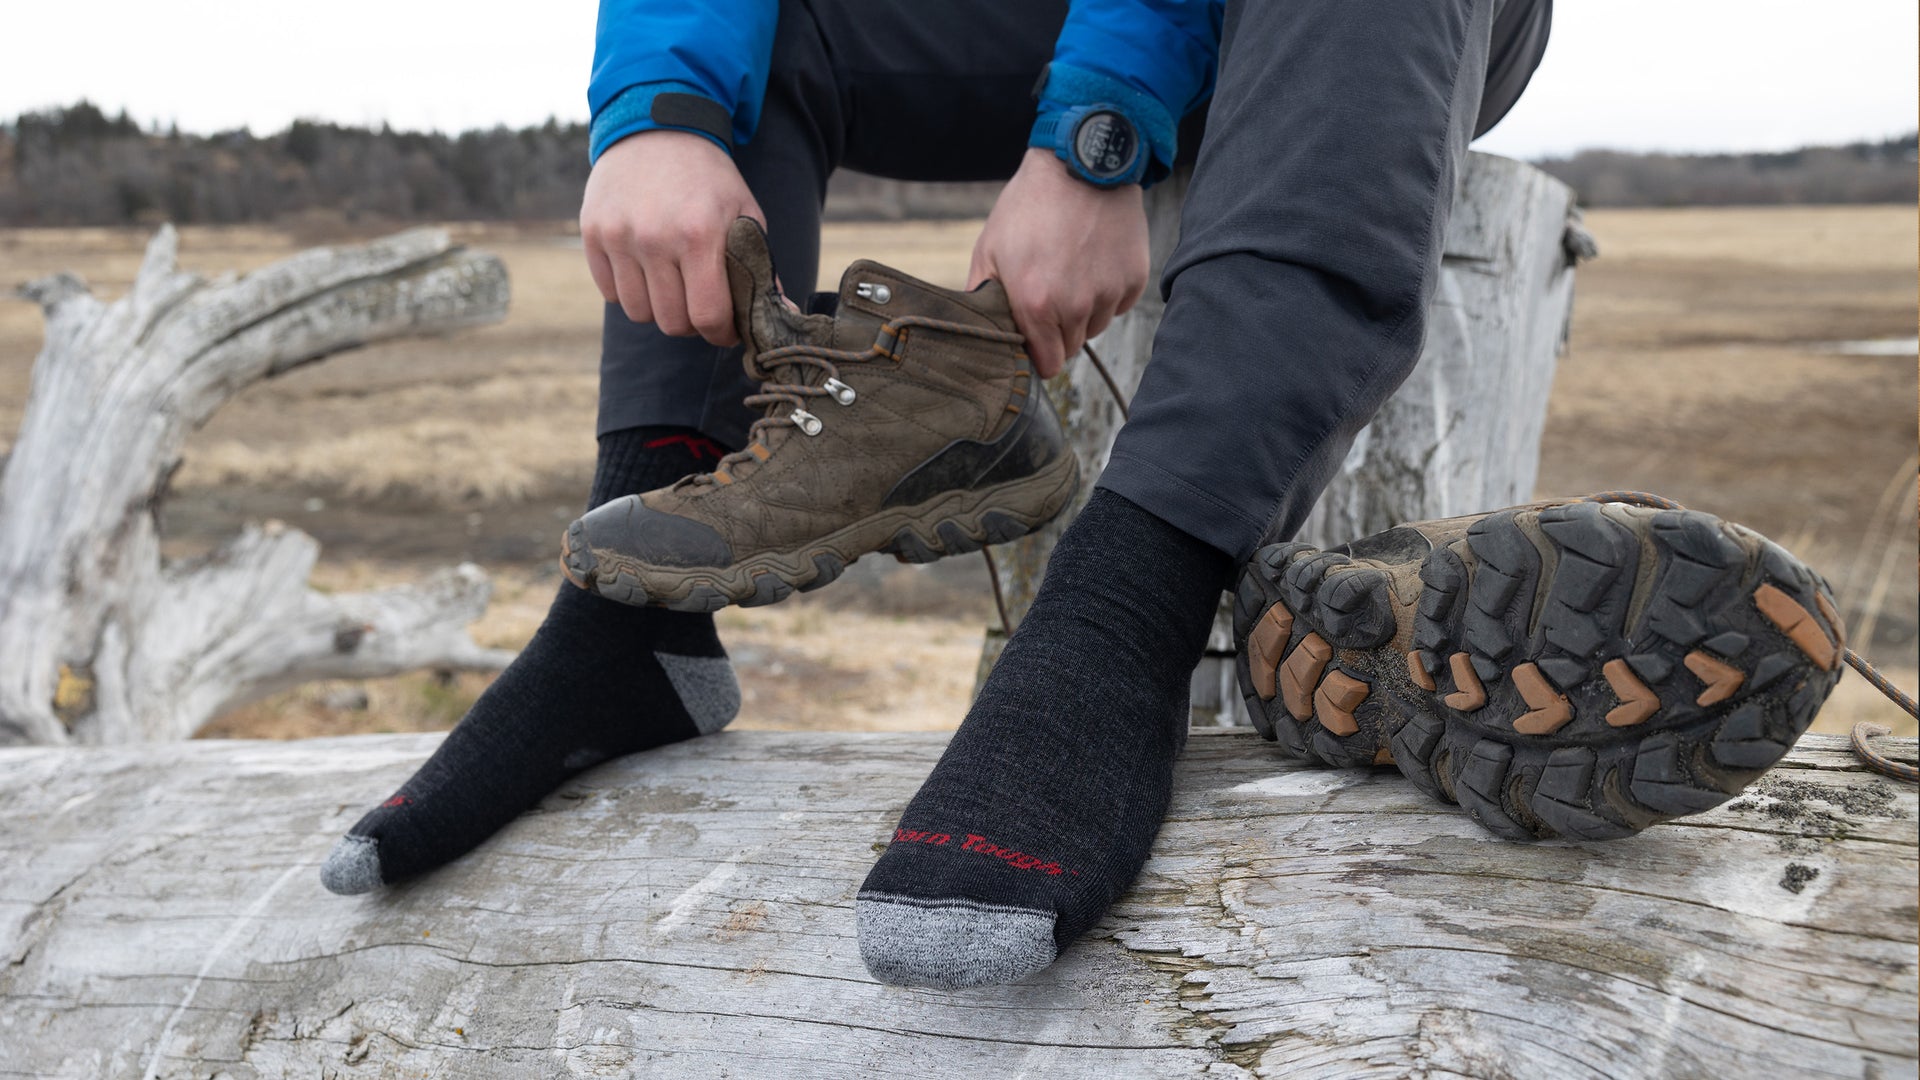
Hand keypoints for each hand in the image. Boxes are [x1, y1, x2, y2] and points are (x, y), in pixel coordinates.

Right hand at [581, 130, 764, 345]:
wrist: (657, 128)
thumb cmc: (709, 179)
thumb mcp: (745, 213)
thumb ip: (760, 268)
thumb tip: (780, 316)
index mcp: (699, 234)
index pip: (707, 316)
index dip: (721, 332)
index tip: (726, 328)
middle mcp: (653, 238)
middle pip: (672, 322)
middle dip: (692, 323)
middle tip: (700, 304)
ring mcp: (618, 236)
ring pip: (638, 313)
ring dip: (660, 308)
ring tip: (673, 284)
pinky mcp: (592, 234)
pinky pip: (611, 293)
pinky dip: (630, 291)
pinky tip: (646, 268)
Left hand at [968, 148, 1149, 377]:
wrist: (1081, 164)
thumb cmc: (1029, 205)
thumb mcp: (989, 248)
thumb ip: (980, 296)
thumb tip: (977, 332)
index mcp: (1037, 305)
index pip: (1048, 364)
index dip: (1039, 356)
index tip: (1034, 339)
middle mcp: (1077, 307)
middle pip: (1072, 347)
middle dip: (1059, 331)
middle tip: (1049, 293)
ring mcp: (1110, 293)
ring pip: (1096, 326)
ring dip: (1084, 311)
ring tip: (1070, 271)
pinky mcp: (1134, 278)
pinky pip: (1119, 304)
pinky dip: (1107, 292)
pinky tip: (1093, 260)